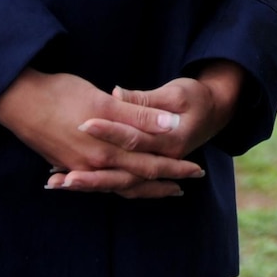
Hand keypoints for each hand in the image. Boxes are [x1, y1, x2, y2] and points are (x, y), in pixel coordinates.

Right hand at [0, 69, 206, 199]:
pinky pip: (97, 182)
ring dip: (139, 188)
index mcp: (106, 151)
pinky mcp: (64, 163)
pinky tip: (117, 185)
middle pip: (135, 180)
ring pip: (116, 184)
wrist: (16, 99)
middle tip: (185, 188)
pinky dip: (113, 186)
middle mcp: (93, 165)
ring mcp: (77, 167)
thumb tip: (172, 126)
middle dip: (162, 184)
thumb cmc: (61, 94)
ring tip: (159, 191)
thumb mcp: (104, 101)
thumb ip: (138, 115)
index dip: (174, 167)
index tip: (196, 170)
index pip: (149, 164)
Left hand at [50, 63, 246, 198]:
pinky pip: (121, 180)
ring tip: (58, 184)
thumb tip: (115, 94)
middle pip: (122, 172)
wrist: (218, 111)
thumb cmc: (197, 98)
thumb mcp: (176, 92)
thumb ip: (144, 100)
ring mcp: (155, 165)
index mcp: (170, 141)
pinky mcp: (149, 163)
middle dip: (91, 173)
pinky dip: (95, 182)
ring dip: (89, 184)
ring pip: (119, 182)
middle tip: (61, 175)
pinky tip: (68, 181)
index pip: (134, 140)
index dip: (108, 133)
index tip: (82, 126)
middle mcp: (160, 160)